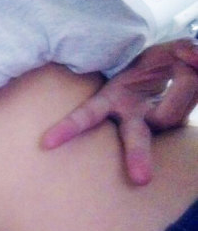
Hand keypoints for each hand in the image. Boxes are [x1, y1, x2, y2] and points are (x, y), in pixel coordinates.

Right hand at [42, 38, 197, 184]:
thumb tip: (192, 56)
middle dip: (137, 156)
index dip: (68, 127)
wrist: (169, 80)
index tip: (46, 143)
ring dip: (186, 83)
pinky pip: (186, 110)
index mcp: (111, 99)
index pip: (87, 115)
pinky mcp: (173, 127)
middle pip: (134, 138)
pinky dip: (193, 89)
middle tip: (141, 180)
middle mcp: (130, 117)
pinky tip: (190, 74)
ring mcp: (153, 126)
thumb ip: (183, 49)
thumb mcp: (163, 51)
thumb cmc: (155, 66)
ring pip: (172, 112)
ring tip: (186, 68)